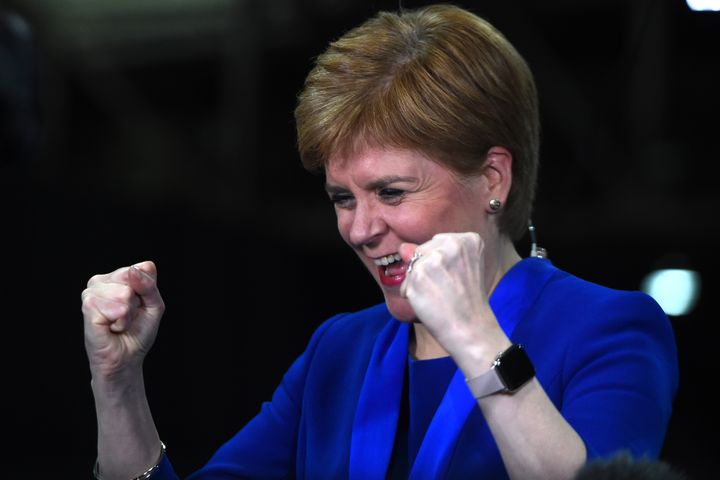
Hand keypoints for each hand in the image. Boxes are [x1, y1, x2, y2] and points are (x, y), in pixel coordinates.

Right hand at [81, 261, 164, 379]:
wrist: (125, 359)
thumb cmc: (137, 332)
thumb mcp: (154, 305)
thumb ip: (149, 285)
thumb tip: (133, 269)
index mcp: (116, 277)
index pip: (141, 268)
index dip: (147, 290)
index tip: (139, 306)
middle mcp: (100, 281)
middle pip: (132, 278)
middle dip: (137, 302)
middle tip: (127, 317)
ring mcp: (91, 294)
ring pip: (124, 293)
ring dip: (128, 314)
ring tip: (119, 323)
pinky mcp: (88, 308)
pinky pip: (117, 308)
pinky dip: (121, 322)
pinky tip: (112, 327)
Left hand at [399, 233, 507, 364]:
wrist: (471, 328)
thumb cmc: (467, 301)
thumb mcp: (460, 268)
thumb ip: (432, 253)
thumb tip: (402, 248)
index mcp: (468, 239)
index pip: (437, 242)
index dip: (441, 263)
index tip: (454, 278)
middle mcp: (452, 244)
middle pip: (422, 250)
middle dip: (427, 268)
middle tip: (446, 288)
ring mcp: (434, 258)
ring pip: (412, 265)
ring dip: (417, 281)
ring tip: (437, 295)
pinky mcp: (418, 274)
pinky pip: (405, 282)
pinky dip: (411, 294)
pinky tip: (428, 302)